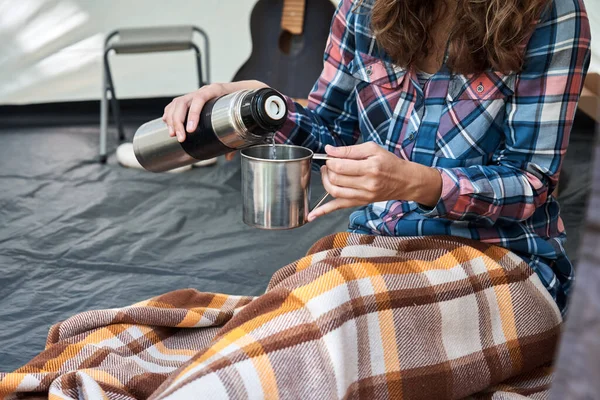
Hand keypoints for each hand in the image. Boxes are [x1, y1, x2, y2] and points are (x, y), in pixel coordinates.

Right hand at [162, 80, 267, 142]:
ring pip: (177, 104)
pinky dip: (169, 114)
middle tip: (180, 139)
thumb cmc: (239, 103)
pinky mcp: (189, 99)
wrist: (239, 90)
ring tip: (173, 135)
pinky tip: (167, 124)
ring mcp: (194, 94)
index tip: (190, 129)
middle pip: (184, 103)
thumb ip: (236, 136)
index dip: (193, 113)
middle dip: (179, 122)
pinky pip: (174, 105)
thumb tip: (229, 157)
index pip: (200, 99)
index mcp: (216, 90)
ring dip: (172, 120)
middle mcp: (202, 91)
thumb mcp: (239, 116)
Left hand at [307, 142, 442, 221]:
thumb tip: (329, 150)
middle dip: (327, 170)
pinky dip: (323, 211)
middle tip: (329, 164)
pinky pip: (339, 208)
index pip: (340, 166)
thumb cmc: (389, 162)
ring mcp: (363, 196)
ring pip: (334, 192)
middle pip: (335, 179)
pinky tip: (311, 215)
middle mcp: (366, 184)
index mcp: (370, 168)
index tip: (331, 157)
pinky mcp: (360, 203)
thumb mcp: (372, 149)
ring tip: (328, 174)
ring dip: (325, 182)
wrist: (405, 181)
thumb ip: (349, 150)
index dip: (330, 161)